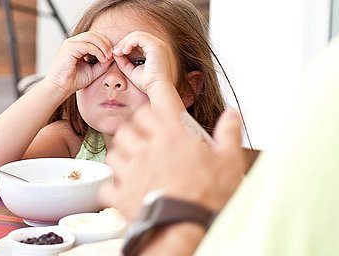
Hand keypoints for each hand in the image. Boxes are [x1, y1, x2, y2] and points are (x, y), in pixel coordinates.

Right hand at [44, 31, 113, 96]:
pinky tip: (102, 59)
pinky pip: (87, 45)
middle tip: (113, 55)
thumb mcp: (93, 70)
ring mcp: (70, 44)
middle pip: (94, 34)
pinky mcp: (69, 49)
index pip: (94, 37)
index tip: (113, 55)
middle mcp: (72, 42)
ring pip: (91, 37)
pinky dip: (97, 51)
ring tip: (108, 57)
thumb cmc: (74, 80)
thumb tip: (114, 55)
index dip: (105, 43)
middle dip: (106, 43)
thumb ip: (103, 63)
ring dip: (103, 46)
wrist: (59, 88)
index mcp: (77, 45)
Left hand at [100, 108, 244, 221]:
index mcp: (172, 137)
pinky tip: (122, 188)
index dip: (151, 109)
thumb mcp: (229, 161)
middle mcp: (147, 150)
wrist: (188, 230)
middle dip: (134, 130)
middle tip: (143, 138)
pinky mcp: (123, 195)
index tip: (154, 111)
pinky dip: (112, 186)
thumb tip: (231, 116)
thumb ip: (229, 134)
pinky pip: (107, 186)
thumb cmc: (209, 198)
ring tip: (131, 160)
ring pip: (114, 152)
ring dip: (121, 154)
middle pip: (127, 128)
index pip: (150, 109)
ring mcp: (132, 172)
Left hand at [112, 31, 175, 93]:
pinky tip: (124, 51)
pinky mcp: (156, 46)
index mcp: (154, 50)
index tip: (116, 53)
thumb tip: (115, 52)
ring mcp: (158, 44)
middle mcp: (158, 45)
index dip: (126, 44)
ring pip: (137, 35)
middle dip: (124, 42)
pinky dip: (129, 43)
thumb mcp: (131, 70)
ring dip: (125, 42)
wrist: (157, 89)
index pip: (138, 40)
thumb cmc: (147, 83)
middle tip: (115, 51)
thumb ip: (123, 61)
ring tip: (119, 52)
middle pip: (137, 35)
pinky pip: (139, 38)